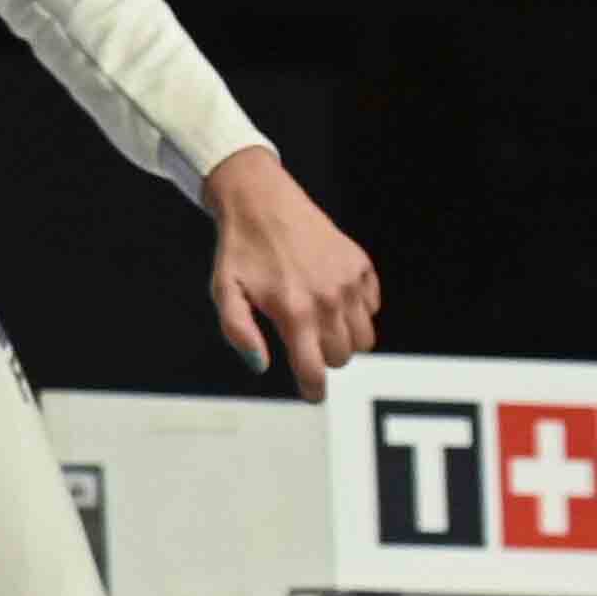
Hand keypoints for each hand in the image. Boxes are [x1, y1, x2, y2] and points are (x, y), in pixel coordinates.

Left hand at [204, 145, 380, 401]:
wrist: (262, 202)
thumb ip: (239, 333)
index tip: (311, 394)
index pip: (314, 370)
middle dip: (322, 358)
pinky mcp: (361, 266)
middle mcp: (328, 299)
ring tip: (319, 324)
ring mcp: (349, 282)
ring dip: (344, 340)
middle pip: (341, 358)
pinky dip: (357, 312)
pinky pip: (372, 308)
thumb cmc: (240, 250)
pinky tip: (331, 299)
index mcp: (294, 311)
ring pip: (364, 338)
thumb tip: (261, 366)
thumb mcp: (224, 292)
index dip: (312, 389)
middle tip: (303, 341)